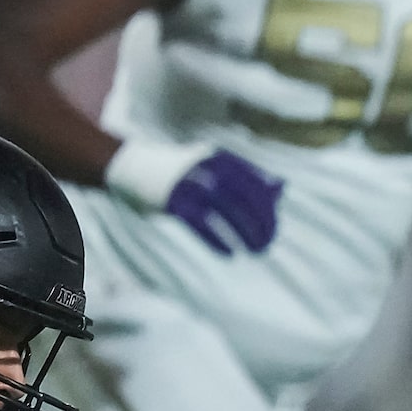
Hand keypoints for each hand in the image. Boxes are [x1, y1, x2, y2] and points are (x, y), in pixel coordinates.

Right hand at [165, 149, 283, 255]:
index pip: (254, 182)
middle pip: (243, 196)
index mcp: (218, 157)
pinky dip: (216, 239)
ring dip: (244, 232)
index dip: (268, 206)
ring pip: (225, 209)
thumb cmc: (180, 169)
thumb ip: (246, 175)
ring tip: (255, 250)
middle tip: (267, 243)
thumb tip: (281, 187)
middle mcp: (204, 167)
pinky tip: (229, 253)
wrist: (130, 165)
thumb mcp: (213, 165)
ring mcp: (186, 183)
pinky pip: (199, 222)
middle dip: (261, 222)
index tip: (274, 227)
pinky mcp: (170, 201)